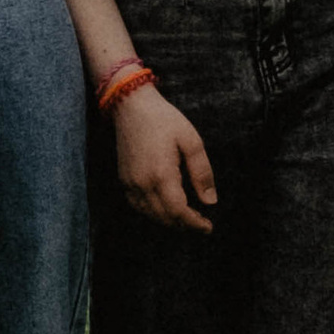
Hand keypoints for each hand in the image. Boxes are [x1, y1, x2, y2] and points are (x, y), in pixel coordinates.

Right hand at [112, 85, 214, 230]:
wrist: (131, 105)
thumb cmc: (164, 119)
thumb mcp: (192, 140)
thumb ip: (202, 172)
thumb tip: (210, 201)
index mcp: (161, 174)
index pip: (179, 212)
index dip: (195, 224)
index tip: (208, 227)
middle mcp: (142, 183)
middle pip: (165, 218)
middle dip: (185, 225)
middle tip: (202, 223)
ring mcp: (130, 183)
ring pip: (150, 215)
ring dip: (169, 221)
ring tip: (187, 218)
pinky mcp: (123, 180)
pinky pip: (138, 206)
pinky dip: (152, 214)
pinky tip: (165, 208)